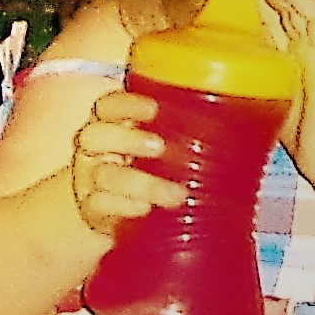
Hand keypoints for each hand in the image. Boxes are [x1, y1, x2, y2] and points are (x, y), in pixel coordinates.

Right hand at [65, 87, 174, 236]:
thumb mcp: (153, 144)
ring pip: (104, 175)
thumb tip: (226, 125)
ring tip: (175, 194)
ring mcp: (88, 179)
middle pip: (95, 135)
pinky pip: (99, 205)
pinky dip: (124, 206)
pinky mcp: (91, 208)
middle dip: (128, 139)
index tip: (154, 109)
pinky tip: (146, 209)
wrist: (112, 207)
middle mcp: (93, 149)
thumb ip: (175, 132)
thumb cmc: (142, 166)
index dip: (127, 104)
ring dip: (142, 183)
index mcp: (108, 124)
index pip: (108, 106)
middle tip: (160, 147)